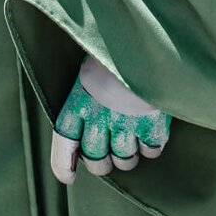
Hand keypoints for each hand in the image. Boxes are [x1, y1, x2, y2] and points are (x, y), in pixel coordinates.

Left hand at [51, 55, 170, 185]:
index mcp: (78, 101)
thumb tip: (84, 131)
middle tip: (111, 151)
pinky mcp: (151, 124)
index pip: (63, 143)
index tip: (69, 177)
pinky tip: (152, 128)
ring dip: (129, 153)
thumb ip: (87, 99)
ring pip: (125, 160)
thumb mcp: (91, 70)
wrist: (145, 39)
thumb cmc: (116, 52)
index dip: (63, 165)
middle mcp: (98, 117)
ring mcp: (126, 123)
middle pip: (97, 161)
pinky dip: (153, 144)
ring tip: (134, 134)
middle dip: (104, 162)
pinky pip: (151, 151)